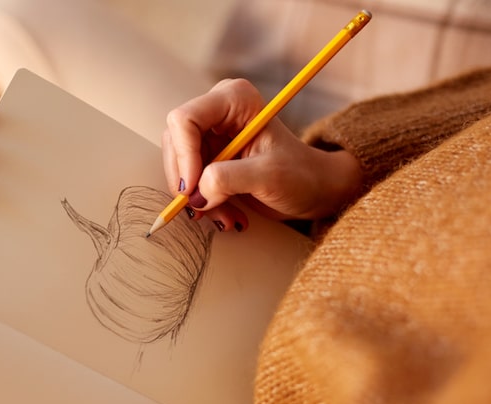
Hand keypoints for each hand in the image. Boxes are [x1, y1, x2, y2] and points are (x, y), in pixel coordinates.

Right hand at [162, 78, 361, 231]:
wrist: (314, 190)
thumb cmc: (301, 176)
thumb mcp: (269, 176)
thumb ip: (229, 178)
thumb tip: (197, 192)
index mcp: (233, 99)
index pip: (185, 120)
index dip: (184, 156)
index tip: (193, 189)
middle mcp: (217, 111)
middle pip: (176, 143)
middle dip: (189, 181)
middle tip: (204, 209)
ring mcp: (212, 135)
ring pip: (180, 166)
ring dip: (199, 198)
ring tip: (227, 217)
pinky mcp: (210, 158)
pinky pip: (190, 181)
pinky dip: (205, 203)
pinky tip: (228, 215)